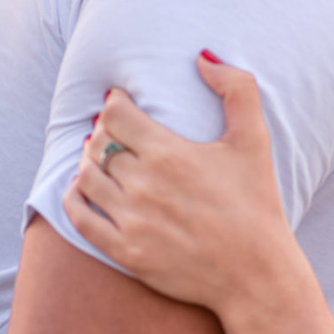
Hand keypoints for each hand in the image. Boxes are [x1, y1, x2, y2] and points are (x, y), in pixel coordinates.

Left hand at [66, 56, 296, 315]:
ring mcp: (131, 222)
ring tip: (105, 160)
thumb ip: (237, 90)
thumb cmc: (258, 205)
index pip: (116, 114)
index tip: (123, 103)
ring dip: (89, 162)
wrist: (257, 276)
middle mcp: (144, 186)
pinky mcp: (125, 253)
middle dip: (105, 132)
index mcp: (169, 154)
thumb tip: (203, 57)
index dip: (115, 102)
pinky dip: (74, 197)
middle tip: (118, 133)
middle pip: (98, 143)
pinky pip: (79, 217)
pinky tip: (84, 188)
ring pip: (86, 176)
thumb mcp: (256, 141)